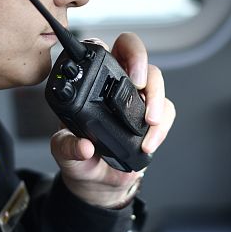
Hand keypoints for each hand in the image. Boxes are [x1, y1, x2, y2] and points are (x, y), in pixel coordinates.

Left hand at [51, 32, 175, 208]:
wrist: (98, 181)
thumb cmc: (79, 158)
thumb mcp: (64, 153)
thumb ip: (67, 147)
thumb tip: (83, 146)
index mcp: (90, 82)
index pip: (100, 50)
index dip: (107, 50)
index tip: (113, 67)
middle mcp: (116, 82)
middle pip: (134, 52)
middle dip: (140, 62)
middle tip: (139, 83)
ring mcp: (137, 97)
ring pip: (155, 79)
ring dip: (156, 99)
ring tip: (150, 122)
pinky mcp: (154, 116)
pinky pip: (166, 110)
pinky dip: (162, 127)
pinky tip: (149, 143)